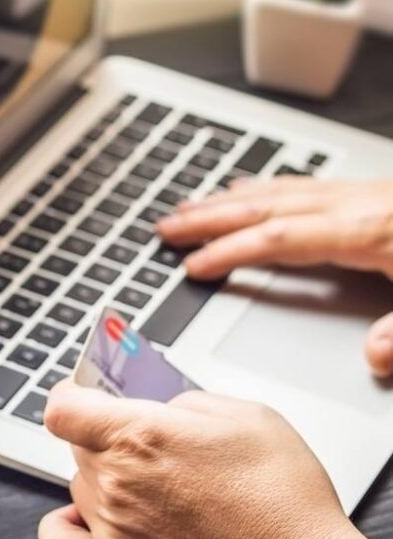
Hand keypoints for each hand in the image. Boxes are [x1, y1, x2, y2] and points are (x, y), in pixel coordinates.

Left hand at [38, 381, 392, 538]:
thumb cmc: (284, 501)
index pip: (63, 406)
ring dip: (102, 481)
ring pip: (79, 487)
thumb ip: (189, 403)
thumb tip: (162, 406)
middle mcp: (115, 480)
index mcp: (138, 435)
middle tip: (149, 447)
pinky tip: (86, 520)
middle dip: (106, 439)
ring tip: (151, 489)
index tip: (86, 396)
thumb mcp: (248, 417)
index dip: (72, 396)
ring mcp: (111, 527)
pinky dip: (64, 527)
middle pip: (78, 445)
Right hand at [156, 177, 392, 375]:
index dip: (231, 252)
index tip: (193, 266)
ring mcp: (360, 194)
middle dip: (209, 219)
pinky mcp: (368, 192)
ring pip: (279, 191)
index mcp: (367, 232)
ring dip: (228, 201)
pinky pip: (300, 184)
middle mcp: (356, 205)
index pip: (280, 238)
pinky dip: (262, 188)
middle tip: (168, 229)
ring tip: (190, 208)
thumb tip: (373, 354)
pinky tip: (246, 190)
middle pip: (266, 207)